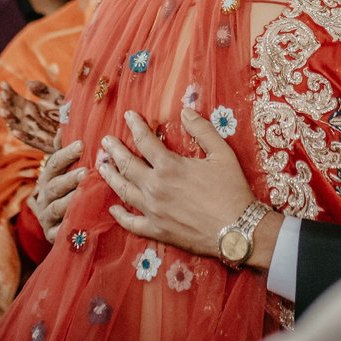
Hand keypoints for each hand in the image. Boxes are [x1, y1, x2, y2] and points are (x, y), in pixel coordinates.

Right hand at [2, 79, 64, 153]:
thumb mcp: (55, 98)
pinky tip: (14, 131)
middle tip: (2, 95)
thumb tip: (28, 83)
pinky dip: (23, 137)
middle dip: (7, 104)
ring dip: (10, 120)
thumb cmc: (67, 112)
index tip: (3, 84)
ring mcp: (35, 132)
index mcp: (31, 108)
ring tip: (3, 111)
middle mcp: (30, 120)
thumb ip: (43, 90)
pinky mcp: (44, 143)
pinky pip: (32, 141)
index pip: (15, 100)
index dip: (9, 92)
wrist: (82, 127)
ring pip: (18, 126)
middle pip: (14, 112)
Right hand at [28, 140, 86, 242]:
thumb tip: (63, 126)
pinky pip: (60, 231)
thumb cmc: (67, 190)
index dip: (65, 154)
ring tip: (85, 195)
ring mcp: (47, 217)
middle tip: (85, 172)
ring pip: (56, 208)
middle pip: (54, 186)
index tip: (81, 145)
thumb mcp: (64, 171)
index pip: (53, 164)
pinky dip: (69, 226)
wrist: (60, 225)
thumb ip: (64, 150)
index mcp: (48, 178)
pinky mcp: (53, 235)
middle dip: (69, 179)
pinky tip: (81, 221)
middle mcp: (44, 197)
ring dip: (70, 201)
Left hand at [99, 108, 258, 259]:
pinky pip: (131, 223)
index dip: (135, 126)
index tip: (127, 116)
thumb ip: (202, 130)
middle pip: (127, 165)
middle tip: (105, 141)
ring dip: (111, 177)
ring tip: (102, 166)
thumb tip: (185, 110)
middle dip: (114, 150)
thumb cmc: (232, 190)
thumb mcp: (222, 153)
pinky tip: (112, 208)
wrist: (237, 230)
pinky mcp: (156, 231)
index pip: (144, 141)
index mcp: (169, 166)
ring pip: (123, 191)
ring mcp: (152, 211)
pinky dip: (119, 215)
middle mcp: (155, 187)